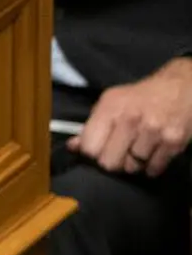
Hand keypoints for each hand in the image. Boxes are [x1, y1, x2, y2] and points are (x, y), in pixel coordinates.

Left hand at [68, 58, 191, 176]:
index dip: (93, 153)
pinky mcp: (173, 142)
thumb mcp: (112, 102)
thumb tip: (73, 147)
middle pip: (109, 163)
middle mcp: (131, 120)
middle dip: (113, 161)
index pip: (90, 148)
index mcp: (110, 108)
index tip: (99, 149)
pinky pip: (153, 168)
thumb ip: (91, 125)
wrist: (183, 86)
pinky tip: (153, 152)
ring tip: (139, 148)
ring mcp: (154, 132)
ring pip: (132, 168)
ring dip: (134, 163)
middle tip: (120, 152)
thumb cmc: (142, 96)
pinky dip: (152, 166)